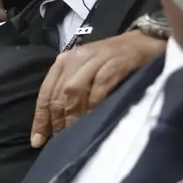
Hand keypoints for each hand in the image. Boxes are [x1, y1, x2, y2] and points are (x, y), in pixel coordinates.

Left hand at [31, 30, 165, 147]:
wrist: (144, 41)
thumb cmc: (111, 61)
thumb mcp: (85, 73)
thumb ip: (69, 94)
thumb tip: (55, 127)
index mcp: (63, 62)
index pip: (45, 93)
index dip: (40, 119)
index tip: (37, 141)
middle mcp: (76, 58)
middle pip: (58, 93)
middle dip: (57, 120)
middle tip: (60, 139)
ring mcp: (95, 59)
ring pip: (74, 90)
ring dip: (73, 115)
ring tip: (74, 133)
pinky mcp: (115, 63)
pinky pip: (100, 86)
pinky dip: (94, 104)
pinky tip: (93, 118)